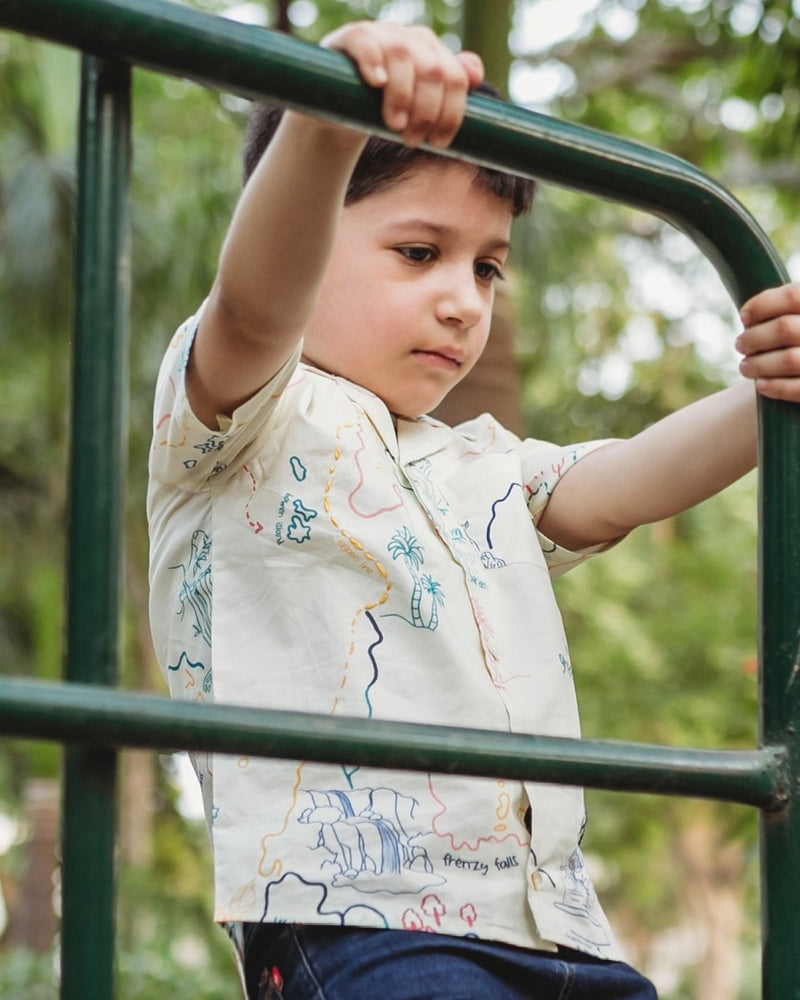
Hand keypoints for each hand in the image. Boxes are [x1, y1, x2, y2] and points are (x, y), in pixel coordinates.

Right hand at [322, 21, 483, 148]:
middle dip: (426, 111)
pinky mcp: (349, 39)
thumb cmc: (382, 113)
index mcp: (433, 53)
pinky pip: (365, 40)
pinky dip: (373, 61)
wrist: (338, 114)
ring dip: (402, 95)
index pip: (455, 78)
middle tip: (411, 141)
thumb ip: (447, 92)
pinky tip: (377, 83)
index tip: (437, 143)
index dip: (451, 113)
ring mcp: (380, 34)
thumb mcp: (417, 109)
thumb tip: (476, 73)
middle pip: (433, 69)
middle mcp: (410, 38)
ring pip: (402, 54)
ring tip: (394, 126)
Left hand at [737, 282, 799, 402]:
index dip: (763, 305)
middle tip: (740, 344)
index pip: (793, 296)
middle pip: (784, 329)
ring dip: (759, 364)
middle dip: (754, 338)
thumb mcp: (798, 318)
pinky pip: (798, 389)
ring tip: (745, 366)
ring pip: (789, 360)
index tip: (744, 316)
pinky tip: (761, 385)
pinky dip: (775, 387)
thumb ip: (782, 311)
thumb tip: (748, 316)